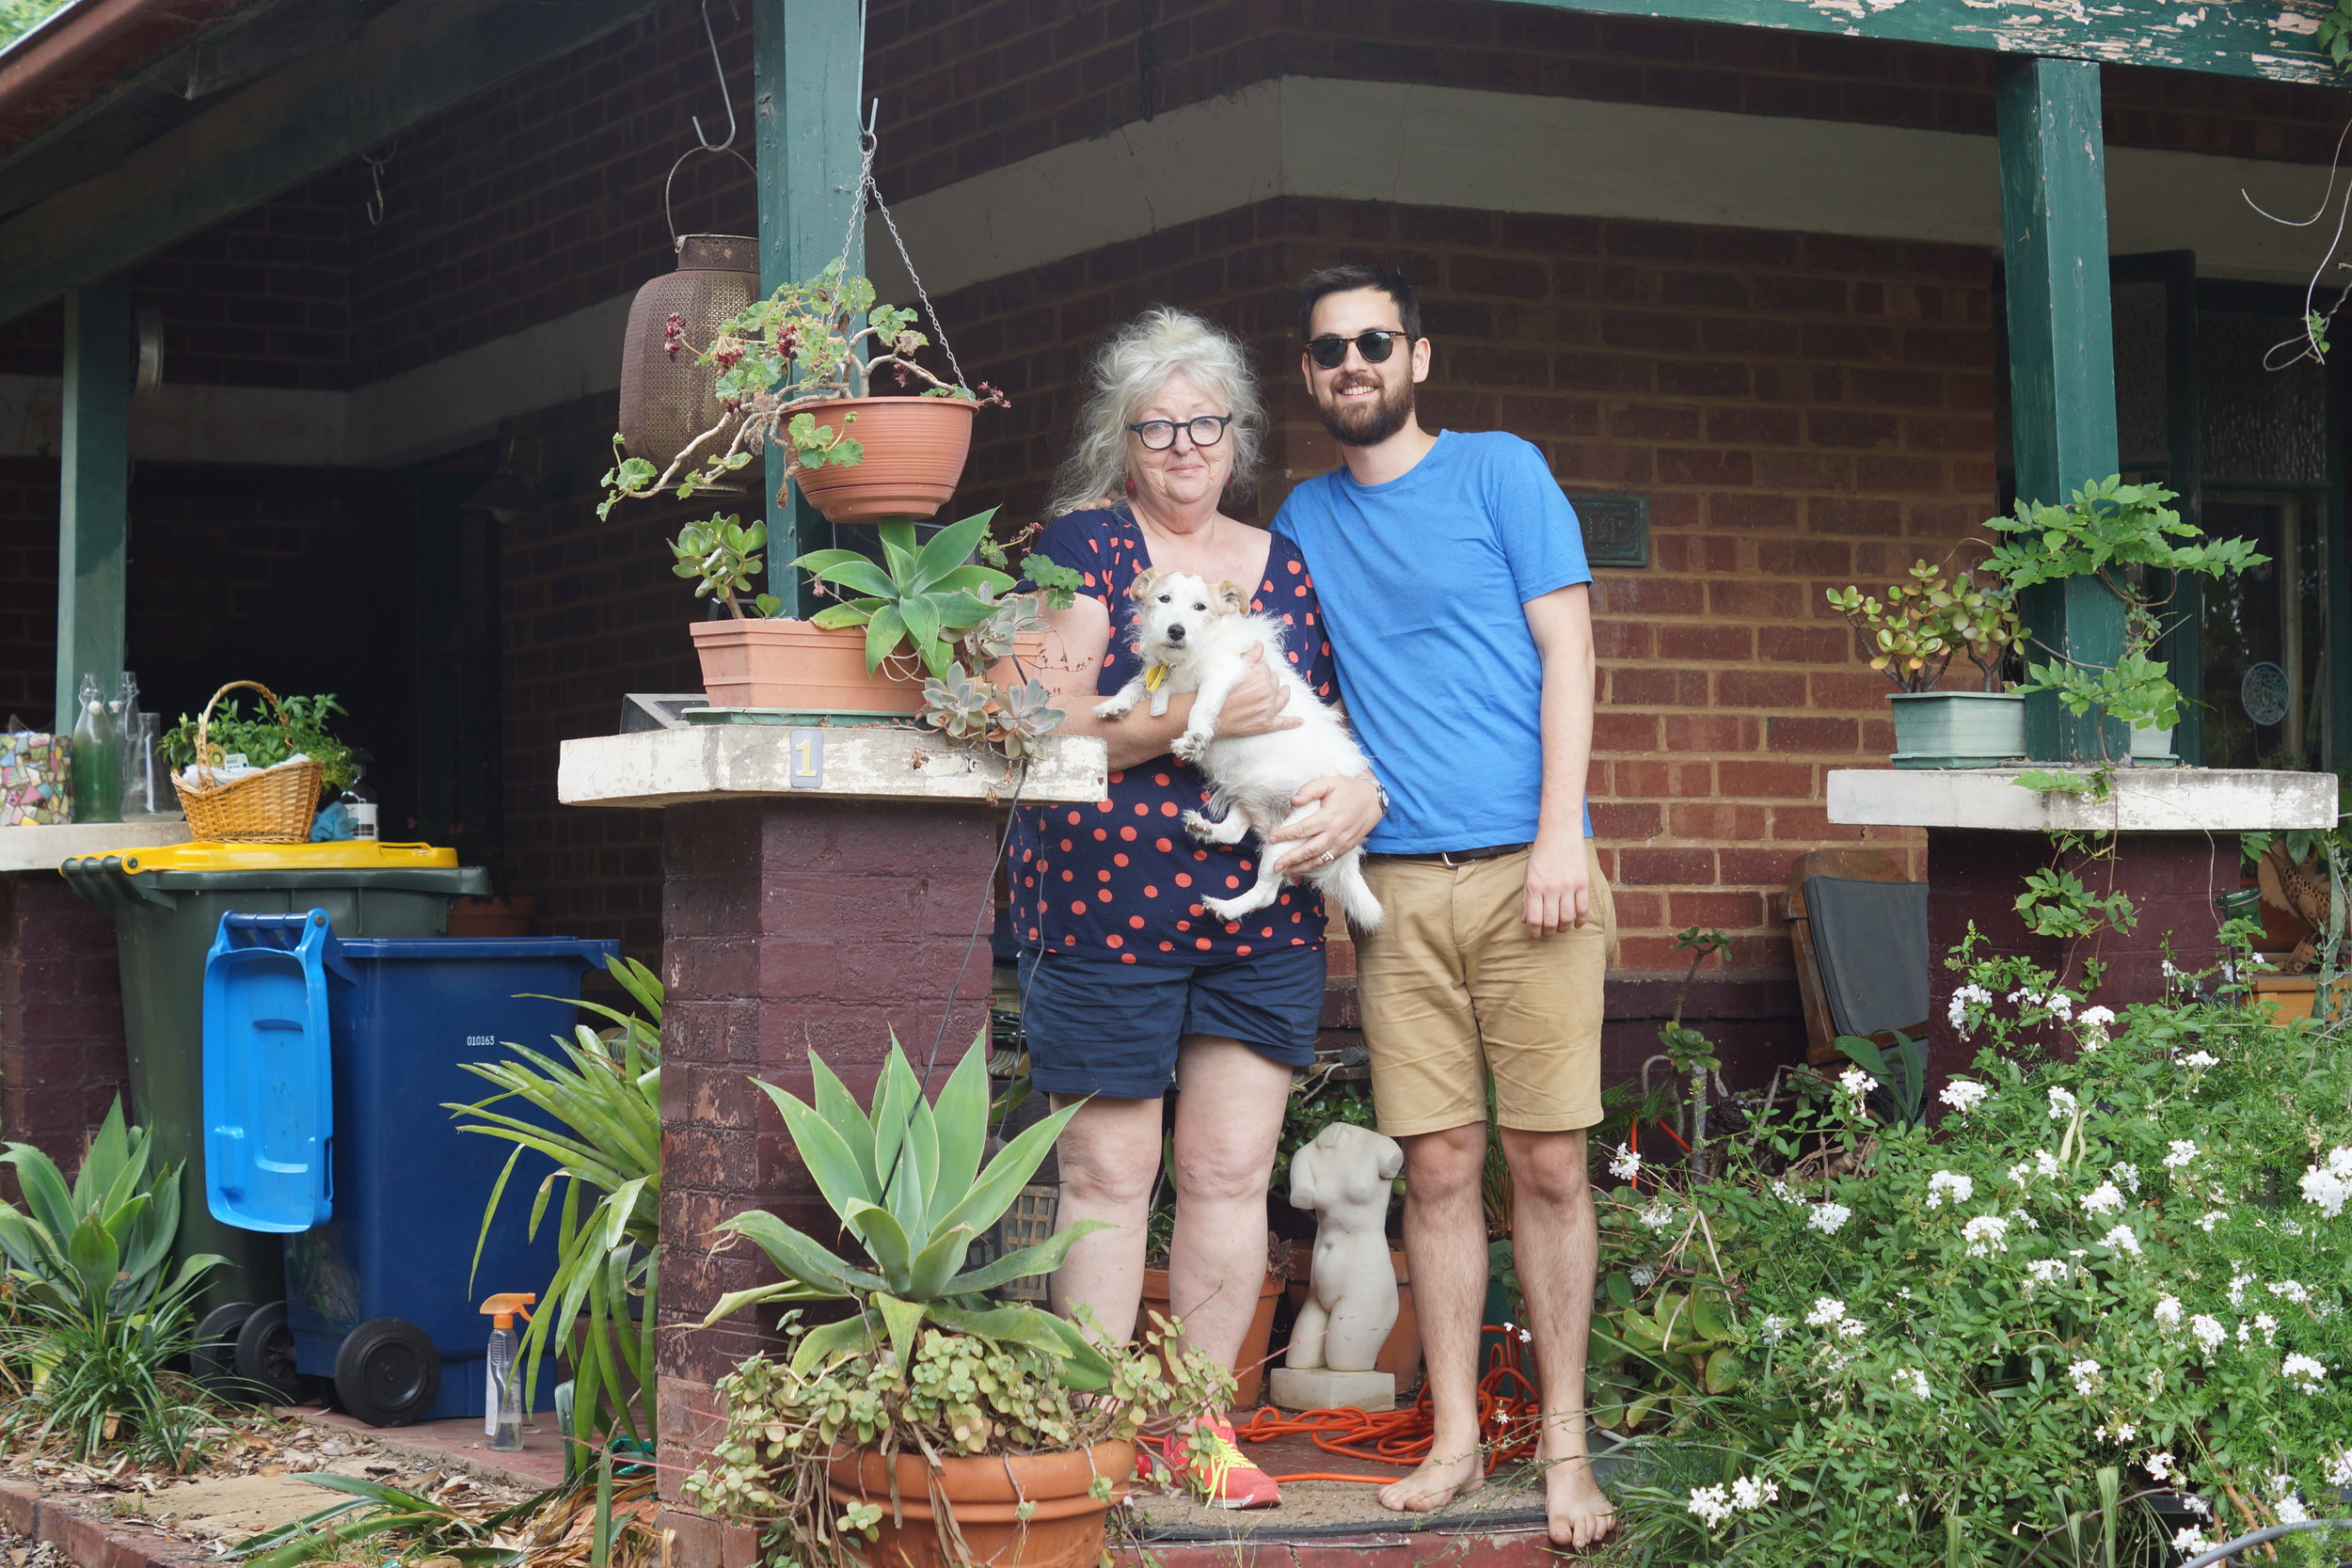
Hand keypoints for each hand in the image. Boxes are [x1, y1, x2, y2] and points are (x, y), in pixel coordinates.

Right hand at [1215, 645, 1303, 738]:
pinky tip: (1300, 721)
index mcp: (1260, 675)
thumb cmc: (1217, 691)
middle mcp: (1268, 691)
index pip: (1265, 667)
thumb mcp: (1231, 667)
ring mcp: (1269, 709)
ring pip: (1282, 697)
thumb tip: (1260, 645)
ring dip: (1284, 693)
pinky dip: (1292, 722)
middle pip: (1274, 681)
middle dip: (1267, 680)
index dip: (1257, 669)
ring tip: (1285, 691)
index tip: (1250, 672)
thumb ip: (1249, 655)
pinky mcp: (1266, 724)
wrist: (1209, 716)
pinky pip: (1284, 723)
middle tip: (1255, 683)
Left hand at [1267, 774, 1384, 873]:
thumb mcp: (1329, 782)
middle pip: (1308, 850)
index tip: (1271, 839)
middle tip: (1275, 865)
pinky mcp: (1346, 848)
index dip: (1285, 835)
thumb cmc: (1349, 789)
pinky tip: (1303, 869)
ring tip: (1286, 872)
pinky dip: (1315, 867)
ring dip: (1301, 867)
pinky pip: (1328, 861)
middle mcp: (1334, 833)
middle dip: (1290, 859)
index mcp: (1328, 817)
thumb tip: (1293, 800)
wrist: (1374, 800)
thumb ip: (1310, 790)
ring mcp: (1341, 843)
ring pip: (1318, 860)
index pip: (1301, 829)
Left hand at [1522, 835, 1589, 937]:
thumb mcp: (1528, 875)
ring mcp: (1568, 886)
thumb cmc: (1541, 854)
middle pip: (1551, 922)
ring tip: (1561, 928)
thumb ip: (1527, 898)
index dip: (1534, 933)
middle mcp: (1551, 888)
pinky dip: (1581, 920)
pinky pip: (1583, 909)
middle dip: (1548, 932)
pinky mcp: (1582, 883)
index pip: (1534, 919)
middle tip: (1548, 933)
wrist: (1560, 832)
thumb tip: (1525, 921)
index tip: (1535, 936)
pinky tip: (1577, 923)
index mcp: (1534, 886)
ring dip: (1564, 928)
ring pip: (1568, 918)